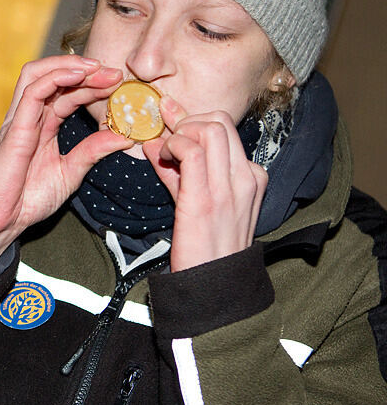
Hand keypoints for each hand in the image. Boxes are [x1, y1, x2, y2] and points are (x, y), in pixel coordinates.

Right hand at [0, 55, 132, 271]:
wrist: (2, 221)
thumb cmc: (28, 199)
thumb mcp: (71, 172)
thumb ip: (93, 151)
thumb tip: (126, 136)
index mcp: (42, 126)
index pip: (67, 93)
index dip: (93, 85)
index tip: (119, 84)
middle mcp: (30, 117)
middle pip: (54, 77)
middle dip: (87, 71)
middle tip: (115, 73)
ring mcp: (20, 120)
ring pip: (37, 74)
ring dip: (69, 66)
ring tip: (97, 68)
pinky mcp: (15, 128)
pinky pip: (32, 92)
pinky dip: (55, 77)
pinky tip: (78, 76)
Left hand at [142, 96, 267, 271]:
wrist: (214, 284)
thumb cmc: (204, 244)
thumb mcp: (196, 200)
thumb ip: (179, 171)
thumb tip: (155, 143)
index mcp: (250, 176)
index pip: (225, 129)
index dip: (193, 122)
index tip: (171, 127)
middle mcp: (246, 177)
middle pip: (220, 121)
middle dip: (187, 120)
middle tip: (168, 140)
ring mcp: (230, 187)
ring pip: (210, 128)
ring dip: (179, 131)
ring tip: (166, 151)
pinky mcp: (206, 199)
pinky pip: (191, 151)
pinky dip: (173, 145)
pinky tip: (162, 157)